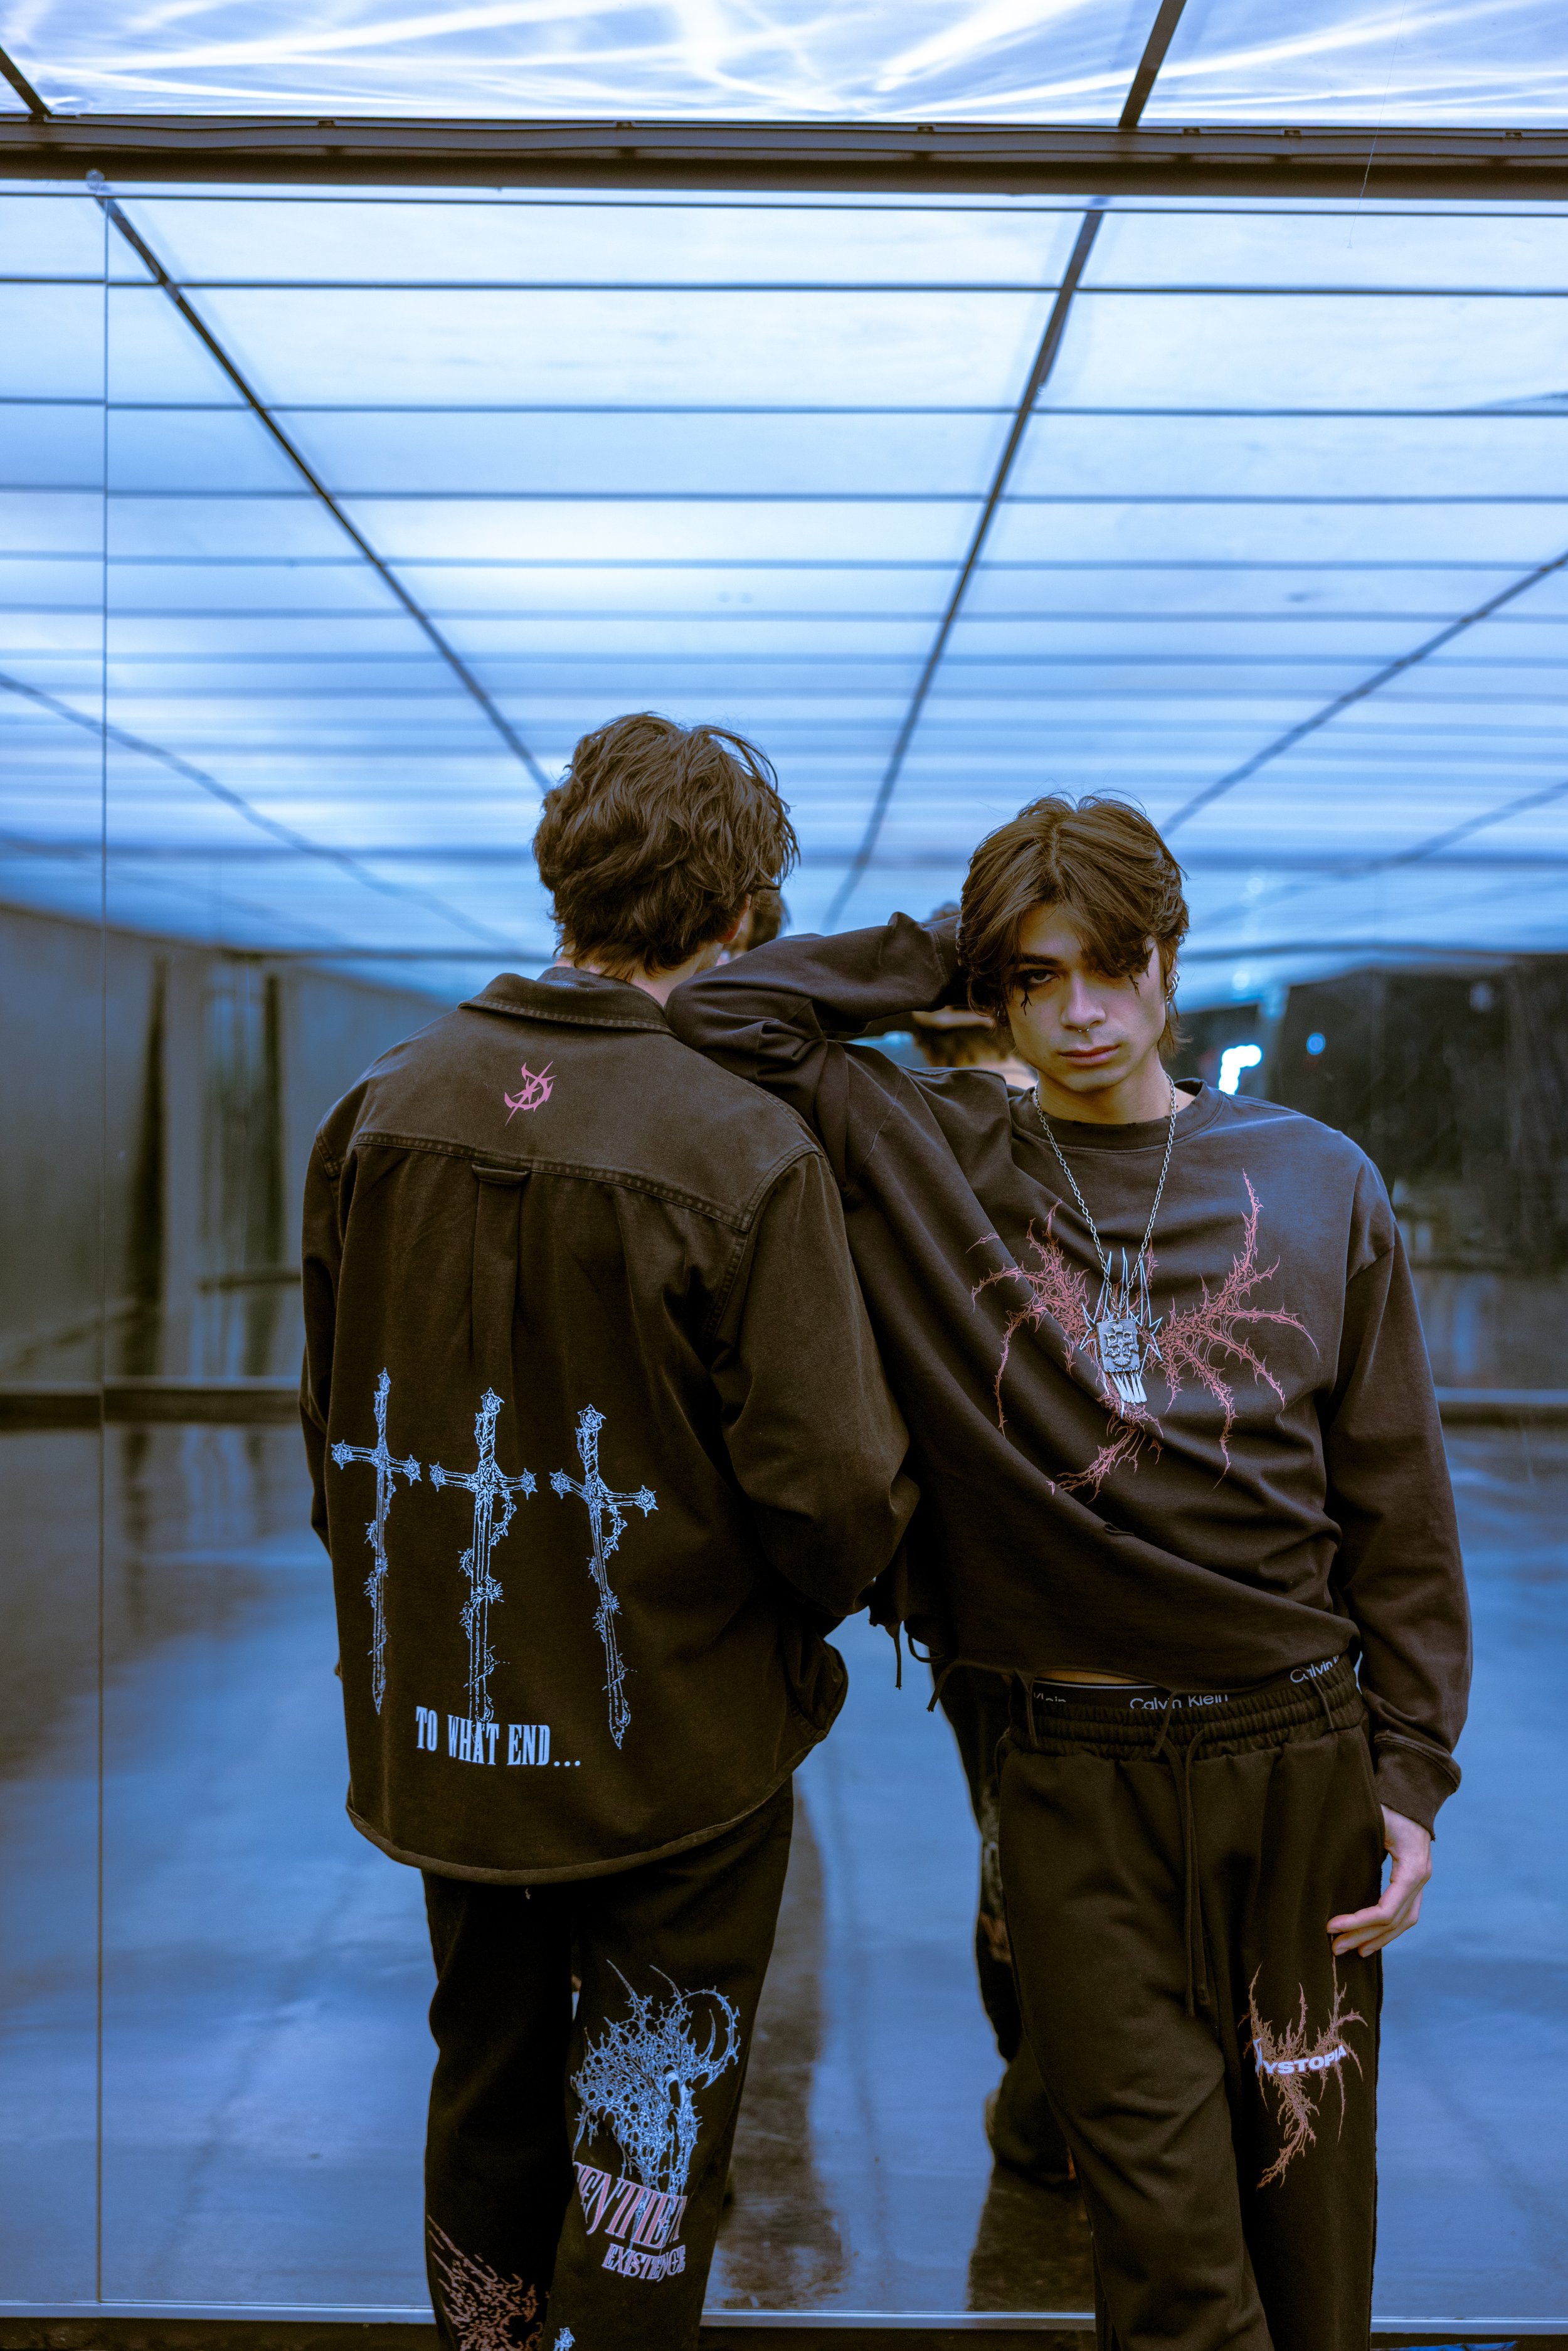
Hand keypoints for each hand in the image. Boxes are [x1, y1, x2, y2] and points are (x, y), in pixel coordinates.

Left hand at [1327, 1806, 1430, 1957]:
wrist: (1411, 1794)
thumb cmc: (1388, 1804)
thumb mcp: (1372, 1820)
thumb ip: (1355, 1842)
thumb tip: (1322, 1866)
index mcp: (1411, 1869)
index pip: (1385, 1909)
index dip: (1358, 1922)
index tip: (1331, 1925)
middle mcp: (1420, 1879)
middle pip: (1394, 1921)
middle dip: (1364, 1936)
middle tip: (1335, 1948)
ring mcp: (1420, 1881)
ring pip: (1403, 1922)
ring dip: (1378, 1938)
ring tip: (1354, 1951)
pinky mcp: (1413, 1880)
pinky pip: (1404, 1912)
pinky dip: (1387, 1927)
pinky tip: (1370, 1936)